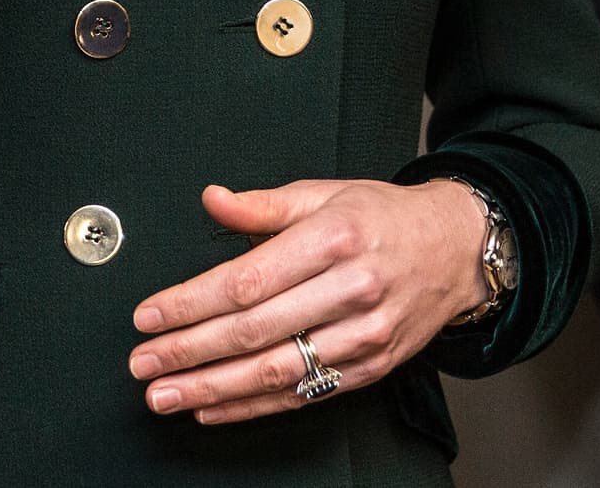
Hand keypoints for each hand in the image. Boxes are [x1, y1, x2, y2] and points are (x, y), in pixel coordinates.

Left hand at [128, 178, 487, 424]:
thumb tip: (211, 200)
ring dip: (213, 388)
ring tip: (166, 395)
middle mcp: (350, 289)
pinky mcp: (371, 368)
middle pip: (255, 329)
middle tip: (143, 363)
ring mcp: (364, 335)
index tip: (150, 314)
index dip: (192, 302)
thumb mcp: (324, 192)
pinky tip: (214, 407)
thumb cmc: (383, 217)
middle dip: (190, 350)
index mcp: (333, 238)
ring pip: (277, 370)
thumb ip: (263, 204)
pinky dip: (253, 405)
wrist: (456, 248)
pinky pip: (304, 394)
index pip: (248, 279)